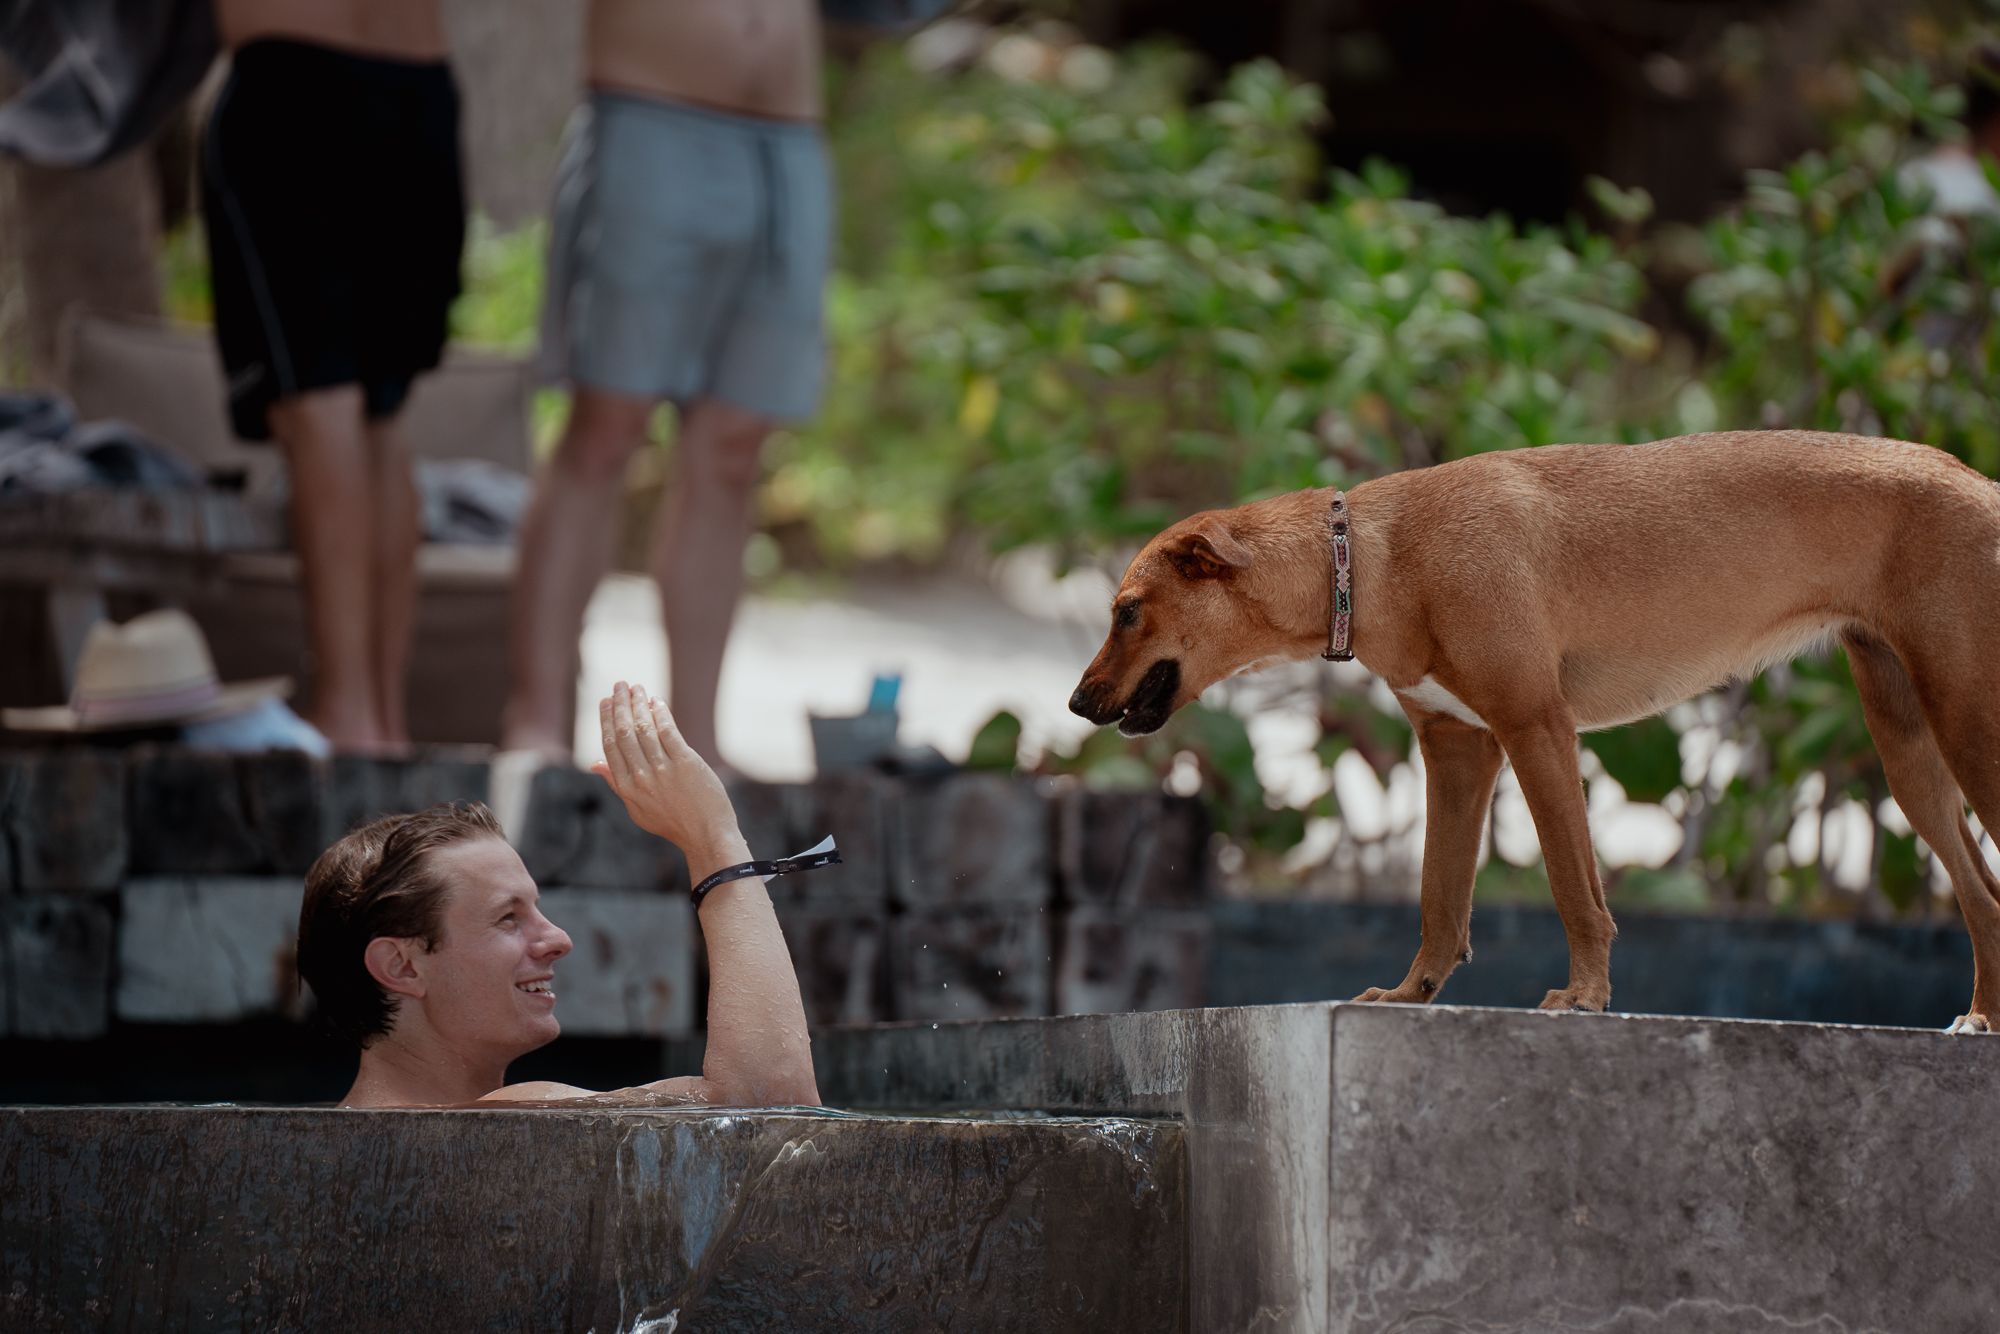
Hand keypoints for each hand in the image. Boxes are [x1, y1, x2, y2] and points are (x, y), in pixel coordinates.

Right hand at [591, 682, 741, 856]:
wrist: (707, 835)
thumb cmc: (672, 822)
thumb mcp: (637, 809)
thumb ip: (616, 784)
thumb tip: (594, 764)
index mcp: (627, 787)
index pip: (610, 746)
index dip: (606, 721)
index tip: (604, 702)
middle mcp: (641, 777)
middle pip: (625, 733)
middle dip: (619, 705)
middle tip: (619, 685)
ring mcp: (663, 769)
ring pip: (644, 728)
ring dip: (638, 704)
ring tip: (636, 688)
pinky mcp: (686, 763)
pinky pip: (668, 732)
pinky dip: (661, 713)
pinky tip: (657, 701)